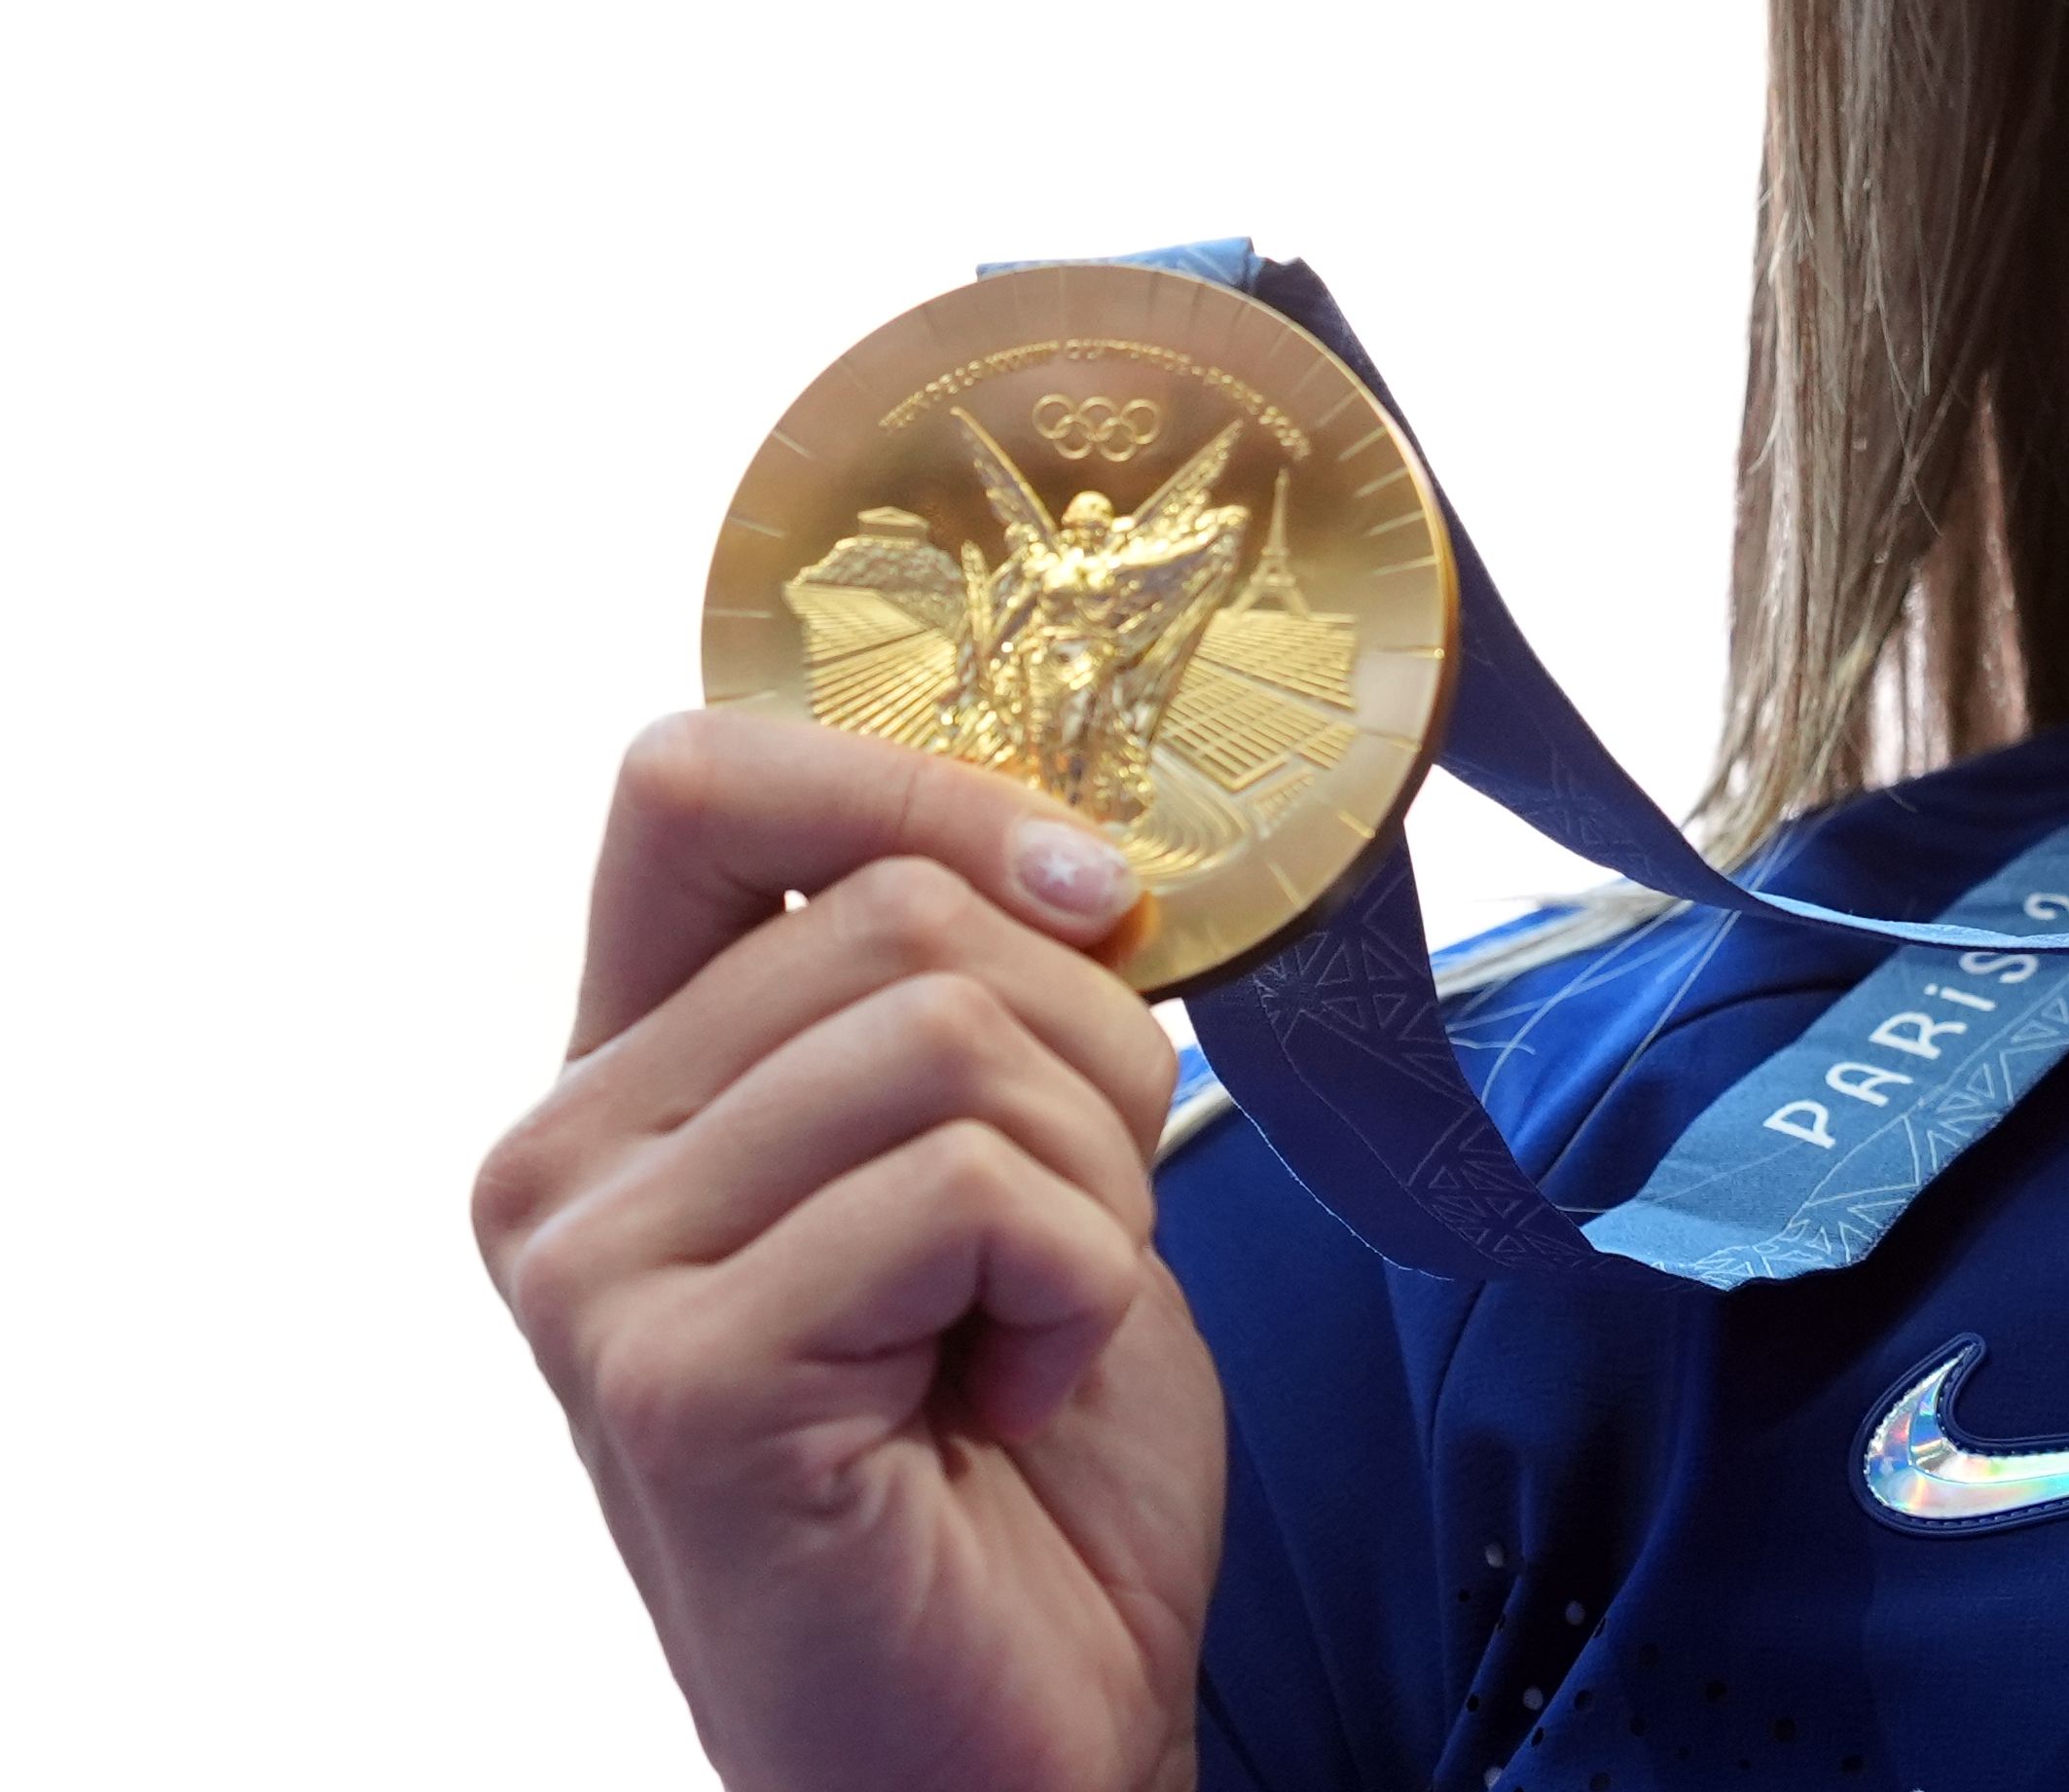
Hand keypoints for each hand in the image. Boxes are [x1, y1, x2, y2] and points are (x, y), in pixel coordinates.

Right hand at [475, 710, 1223, 1791]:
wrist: (1028, 1733)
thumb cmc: (1026, 1458)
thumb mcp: (1012, 1150)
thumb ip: (971, 984)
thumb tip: (1066, 833)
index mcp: (632, 1073)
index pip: (693, 779)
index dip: (918, 783)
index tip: (1089, 890)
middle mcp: (566, 1160)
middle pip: (898, 906)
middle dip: (1089, 1045)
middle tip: (1071, 1230)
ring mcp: (598, 1275)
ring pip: (955, 1035)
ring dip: (1096, 1181)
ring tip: (1034, 1327)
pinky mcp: (680, 1379)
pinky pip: (974, 1190)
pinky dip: (1077, 1288)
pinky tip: (1006, 1403)